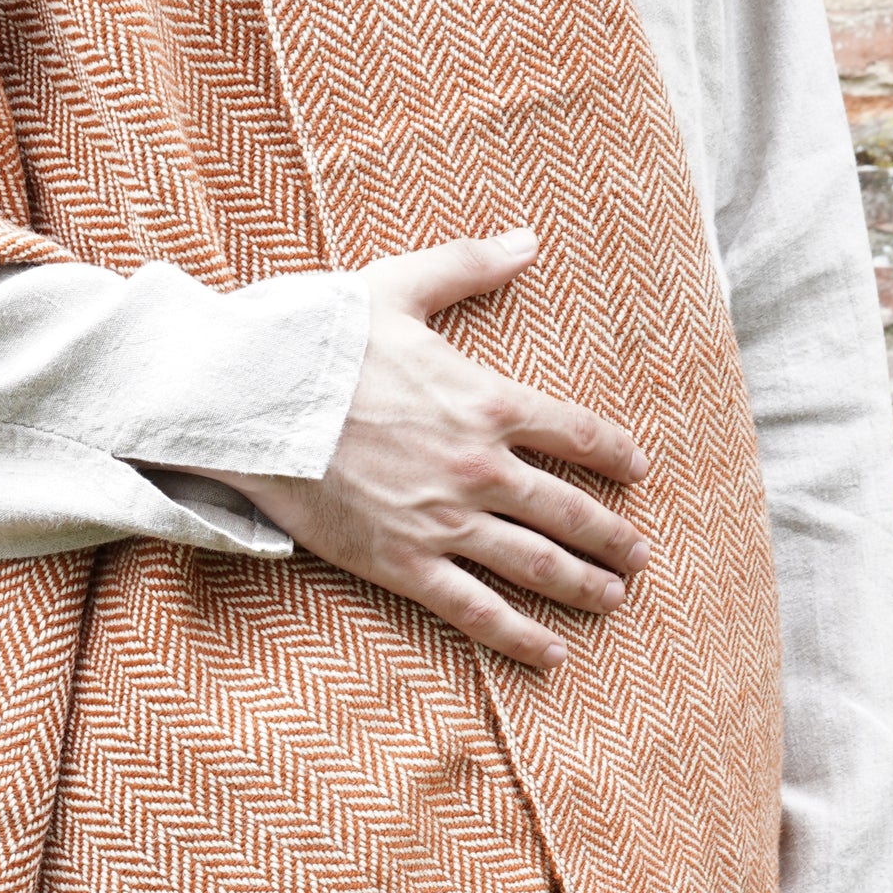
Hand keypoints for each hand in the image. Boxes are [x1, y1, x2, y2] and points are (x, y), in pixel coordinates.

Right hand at [202, 229, 651, 670]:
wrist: (252, 403)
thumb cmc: (317, 341)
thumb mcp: (397, 287)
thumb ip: (468, 264)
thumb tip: (527, 238)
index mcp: (486, 401)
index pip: (576, 431)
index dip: (615, 453)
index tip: (639, 470)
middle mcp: (480, 467)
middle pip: (569, 508)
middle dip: (613, 534)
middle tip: (640, 553)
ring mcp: (445, 520)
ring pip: (536, 563)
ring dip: (584, 584)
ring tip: (615, 597)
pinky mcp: (404, 563)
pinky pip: (477, 609)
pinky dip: (520, 636)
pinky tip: (554, 654)